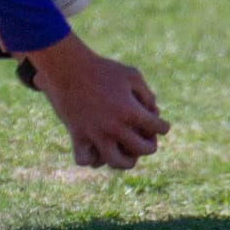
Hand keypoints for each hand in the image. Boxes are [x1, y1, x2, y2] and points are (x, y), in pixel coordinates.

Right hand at [19, 33, 168, 169]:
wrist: (66, 67)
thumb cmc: (101, 69)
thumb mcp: (130, 75)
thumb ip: (147, 95)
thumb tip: (153, 114)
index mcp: (130, 110)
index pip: (157, 128)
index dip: (163, 127)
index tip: (161, 125)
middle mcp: (114, 126)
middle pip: (142, 149)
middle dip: (150, 145)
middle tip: (147, 139)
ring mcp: (94, 134)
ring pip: (116, 162)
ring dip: (125, 161)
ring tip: (126, 153)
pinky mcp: (77, 136)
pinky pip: (85, 160)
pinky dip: (91, 159)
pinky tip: (96, 149)